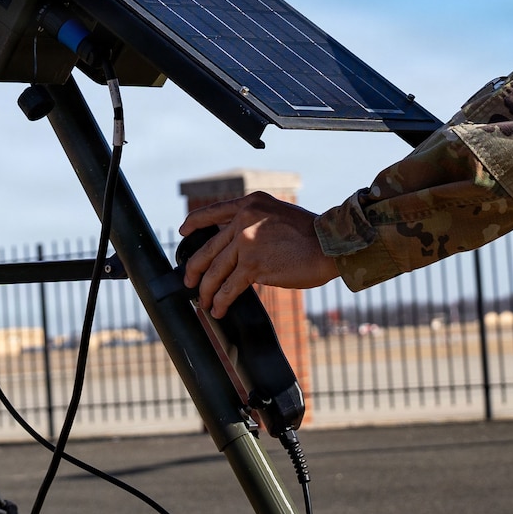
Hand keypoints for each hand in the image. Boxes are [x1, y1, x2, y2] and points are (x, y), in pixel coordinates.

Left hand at [178, 192, 338, 317]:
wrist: (329, 243)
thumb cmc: (311, 234)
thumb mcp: (277, 214)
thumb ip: (255, 222)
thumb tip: (238, 244)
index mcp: (249, 204)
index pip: (212, 212)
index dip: (194, 223)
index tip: (183, 232)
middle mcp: (244, 220)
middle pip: (208, 249)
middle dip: (194, 269)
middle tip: (189, 281)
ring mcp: (246, 243)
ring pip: (215, 271)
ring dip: (206, 291)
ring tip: (204, 303)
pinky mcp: (253, 266)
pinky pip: (229, 287)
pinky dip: (220, 301)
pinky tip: (218, 309)